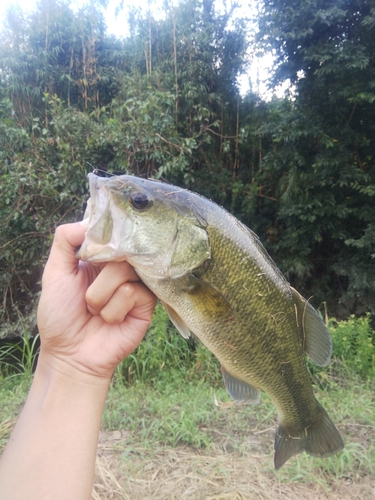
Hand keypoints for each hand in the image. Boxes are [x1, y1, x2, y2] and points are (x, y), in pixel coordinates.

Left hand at [37, 221, 156, 379]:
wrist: (72, 354)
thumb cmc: (60, 315)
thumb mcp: (54, 273)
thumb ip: (65, 241)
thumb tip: (89, 221)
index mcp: (101, 256)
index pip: (112, 232)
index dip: (104, 237)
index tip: (92, 253)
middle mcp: (121, 266)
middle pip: (120, 248)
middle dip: (97, 274)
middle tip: (85, 295)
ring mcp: (136, 283)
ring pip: (125, 270)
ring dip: (100, 295)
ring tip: (95, 311)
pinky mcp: (148, 303)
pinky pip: (132, 293)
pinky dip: (113, 310)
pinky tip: (110, 321)